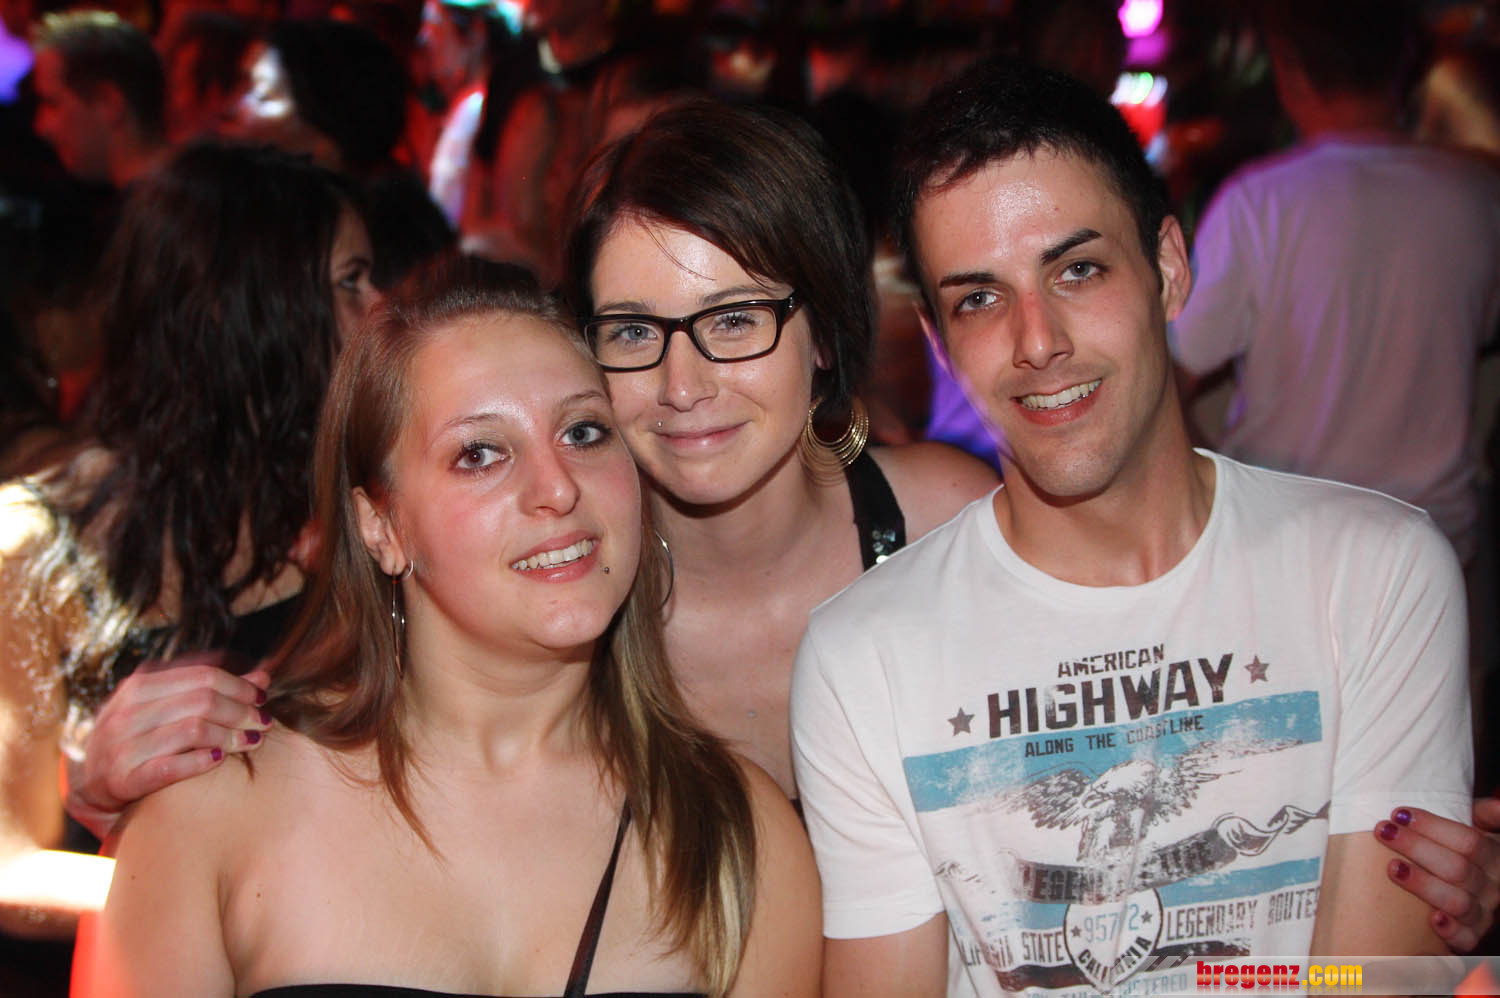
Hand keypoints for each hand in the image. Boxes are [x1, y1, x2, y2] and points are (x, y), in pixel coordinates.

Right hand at [63, 652, 272, 840]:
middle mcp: (128, 711)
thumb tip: (264, 676)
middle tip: (264, 722)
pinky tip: (220, 758)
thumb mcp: (168, 707)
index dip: (240, 685)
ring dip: (231, 735)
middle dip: (241, 710)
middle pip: (203, 700)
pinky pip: (170, 767)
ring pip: (193, 730)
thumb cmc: (142, 739)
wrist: (93, 784)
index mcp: (140, 686)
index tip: (262, 697)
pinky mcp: (123, 779)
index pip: (203, 676)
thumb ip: (213, 691)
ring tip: (251, 741)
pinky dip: (201, 761)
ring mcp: (123, 745)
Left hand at [1376, 799, 1499, 951]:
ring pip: (1459, 902)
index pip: (1469, 842)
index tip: (1399, 813)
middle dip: (1417, 848)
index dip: (1434, 827)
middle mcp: (1492, 885)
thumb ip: (1484, 814)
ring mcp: (1483, 912)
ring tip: (1392, 868)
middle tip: (1383, 831)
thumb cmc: (1463, 850)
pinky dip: (1451, 931)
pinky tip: (1432, 920)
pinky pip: (1467, 938)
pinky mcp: (1472, 935)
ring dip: (1424, 885)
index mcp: (1494, 856)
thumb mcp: (1479, 827)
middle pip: (1458, 869)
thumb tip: (1497, 806)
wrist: (1471, 887)